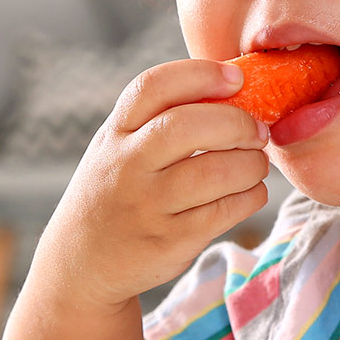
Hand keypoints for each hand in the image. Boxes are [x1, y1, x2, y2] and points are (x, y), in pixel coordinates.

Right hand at [25, 58, 271, 314]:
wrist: (81, 265)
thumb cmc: (117, 192)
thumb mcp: (119, 148)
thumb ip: (161, 119)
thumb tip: (236, 88)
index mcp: (115, 133)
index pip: (153, 87)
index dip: (201, 75)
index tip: (238, 78)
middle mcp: (126, 166)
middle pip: (190, 126)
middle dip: (238, 123)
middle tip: (258, 131)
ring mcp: (147, 206)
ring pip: (217, 171)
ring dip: (252, 164)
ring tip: (256, 164)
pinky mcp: (171, 241)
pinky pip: (226, 210)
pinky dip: (251, 196)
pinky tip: (250, 191)